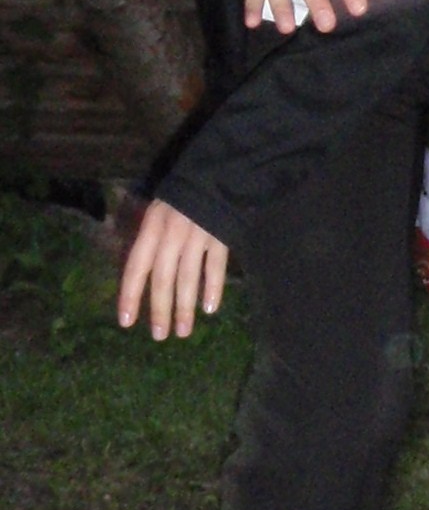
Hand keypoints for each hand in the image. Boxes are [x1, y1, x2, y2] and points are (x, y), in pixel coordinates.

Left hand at [118, 199, 228, 338]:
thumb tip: (140, 274)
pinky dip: (214, 287)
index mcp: (152, 228)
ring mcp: (198, 235)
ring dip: (185, 307)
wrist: (215, 174)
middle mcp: (172, 234)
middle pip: (164, 277)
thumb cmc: (181, 198)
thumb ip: (149, 240)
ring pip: (189, 277)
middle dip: (161, 309)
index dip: (130, 295)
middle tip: (159, 336)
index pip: (137, 266)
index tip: (126, 322)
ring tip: (183, 331)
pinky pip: (216, 266)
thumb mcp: (156, 213)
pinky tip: (210, 308)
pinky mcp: (221, 236)